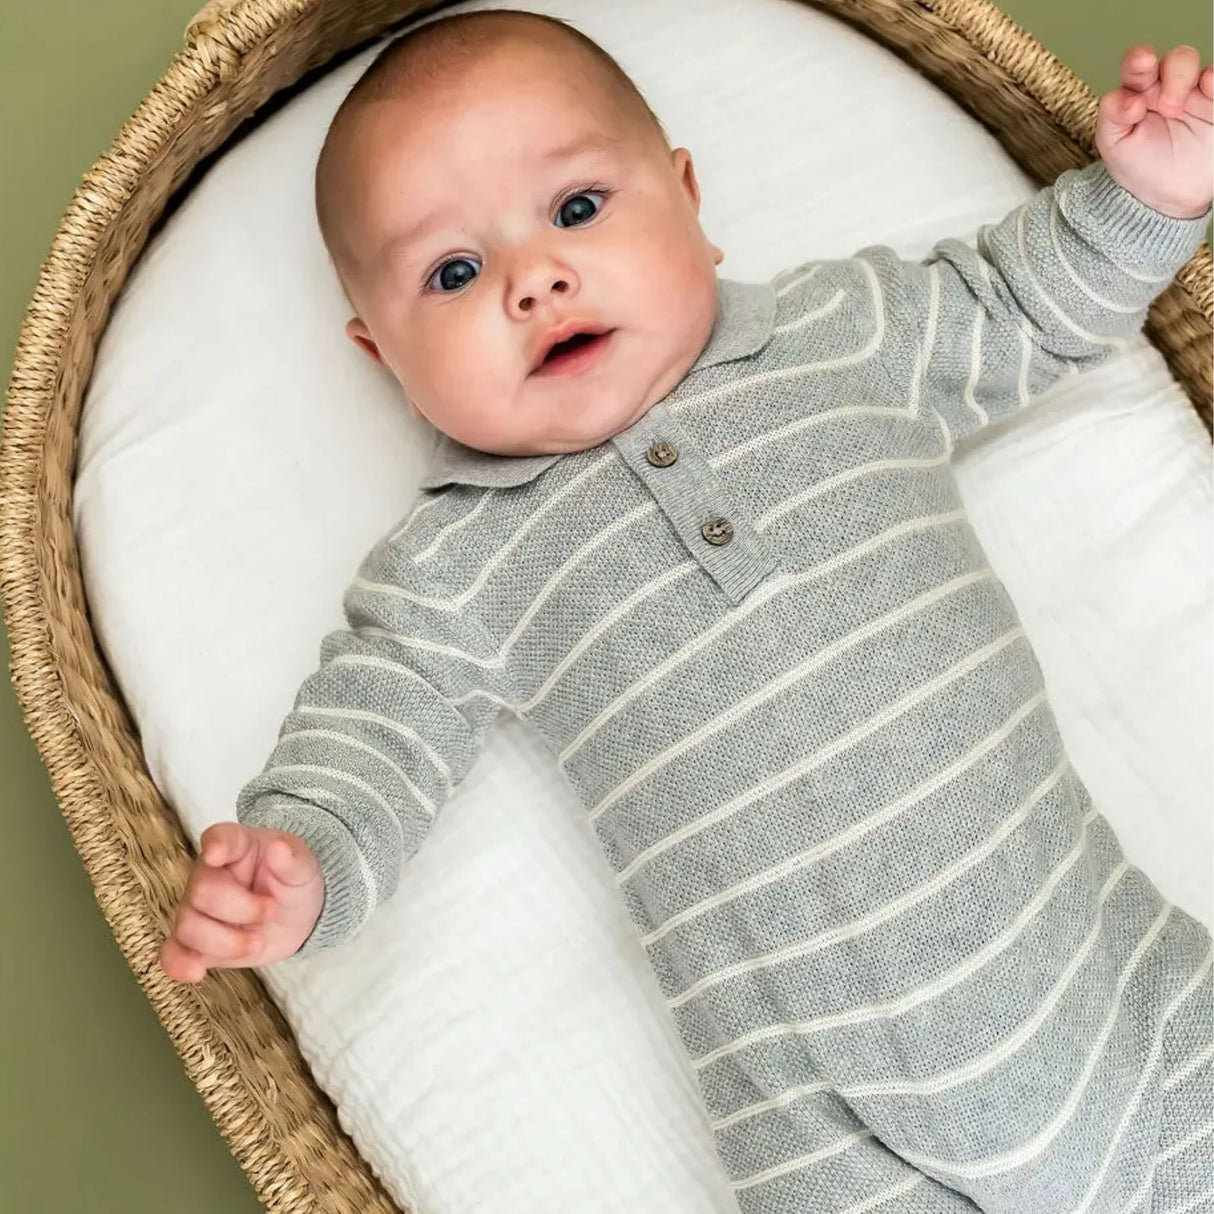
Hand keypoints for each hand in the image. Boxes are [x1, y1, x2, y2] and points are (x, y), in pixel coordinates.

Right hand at [160, 822, 324, 982]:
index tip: (216, 854)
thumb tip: (280, 848)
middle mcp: (209, 875)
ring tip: (258, 942)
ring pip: (189, 926)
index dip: (215, 845)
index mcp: (238, 847)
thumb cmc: (293, 881)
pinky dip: (180, 963)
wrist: (294, 916)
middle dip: (241, 909)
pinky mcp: (196, 942)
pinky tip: (197, 972)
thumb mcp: (303, 868)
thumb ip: (293, 859)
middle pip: (202, 892)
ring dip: (226, 941)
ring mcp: (198, 910)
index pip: (220, 837)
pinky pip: (173, 952)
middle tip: (270, 911)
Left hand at [1096, 45, 1212, 219]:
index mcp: (1138, 92)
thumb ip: (1112, 117)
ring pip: (1196, 65)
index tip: (1142, 63)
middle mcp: (1167, 85)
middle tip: (1168, 108)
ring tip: (1178, 110)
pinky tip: (1210, 87)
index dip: (1139, 60)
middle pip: (1175, 59)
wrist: (1169, 194)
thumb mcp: (1115, 145)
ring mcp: (1195, 92)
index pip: (1137, 66)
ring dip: (1188, 78)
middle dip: (1173, 75)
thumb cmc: (1139, 164)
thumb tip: (1131, 100)